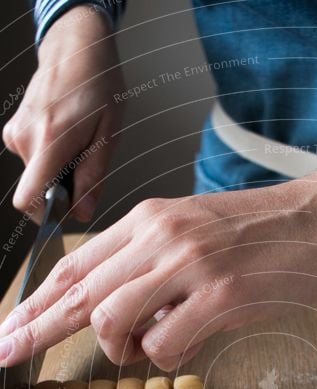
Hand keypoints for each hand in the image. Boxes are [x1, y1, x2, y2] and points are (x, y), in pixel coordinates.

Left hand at [0, 114, 316, 370]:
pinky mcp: (220, 295)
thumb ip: (154, 263)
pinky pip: (164, 344)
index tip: (10, 328)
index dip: (35, 301)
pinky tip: (190, 341)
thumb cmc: (271, 233)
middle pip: (77, 292)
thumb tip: (119, 310)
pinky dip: (166, 356)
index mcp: (151, 220)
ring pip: (111, 319)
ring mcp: (189, 264)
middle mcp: (161, 236)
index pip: (74, 264)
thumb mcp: (200, 232)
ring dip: (118, 347)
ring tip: (142, 347)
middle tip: (7, 354)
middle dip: (36, 330)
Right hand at [3, 8, 123, 221]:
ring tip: (78, 145)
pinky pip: (33, 161)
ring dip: (58, 172)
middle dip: (63, 189)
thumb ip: (93, 178)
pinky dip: (50, 159)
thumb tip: (83, 213)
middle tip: (86, 164)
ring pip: (37, 176)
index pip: (29, 198)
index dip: (45, 216)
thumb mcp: (108, 136)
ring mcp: (16, 134)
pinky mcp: (14, 131)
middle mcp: (26, 139)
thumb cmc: (98, 86)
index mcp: (50, 141)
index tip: (65, 213)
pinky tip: (66, 138)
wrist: (76, 49)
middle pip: (39, 190)